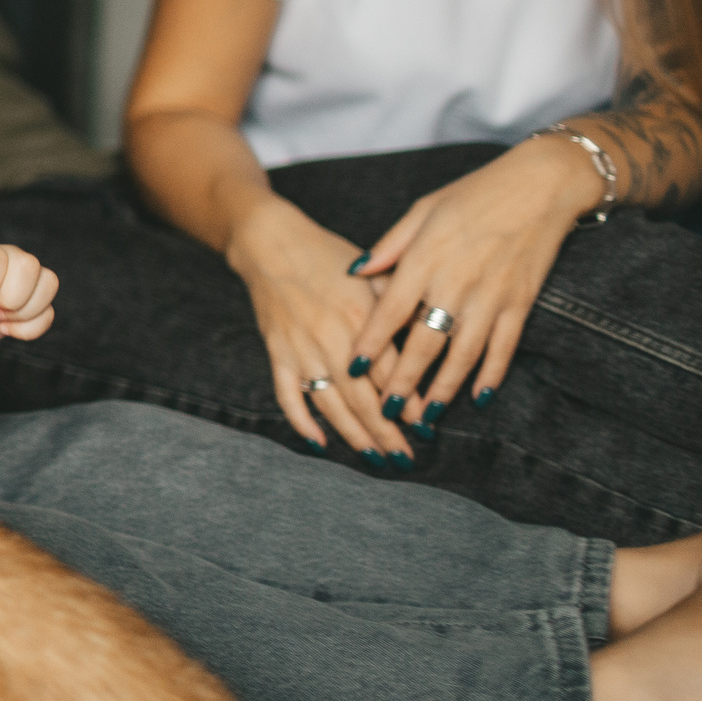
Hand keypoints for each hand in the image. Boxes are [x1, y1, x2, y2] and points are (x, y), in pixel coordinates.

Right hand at [225, 197, 409, 458]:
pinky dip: (301, 422)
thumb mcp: (370, 274)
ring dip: (353, 435)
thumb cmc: (327, 256)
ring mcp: (300, 348)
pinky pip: (288, 395)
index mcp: (360, 315)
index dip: (409, 401)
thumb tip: (432, 337)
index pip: (391, 371)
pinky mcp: (277, 352)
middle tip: (405, 457)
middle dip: (386, 432)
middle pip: (363, 397)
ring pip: (330, 404)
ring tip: (375, 458)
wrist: (270, 243)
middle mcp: (330, 337)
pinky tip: (319, 442)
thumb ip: (398, 306)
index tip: (427, 425)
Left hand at [346, 139, 598, 433]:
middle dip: (403, 381)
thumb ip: (389, 246)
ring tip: (425, 416)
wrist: (540, 185)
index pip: (390, 311)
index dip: (370, 343)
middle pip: (424, 343)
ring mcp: (491, 296)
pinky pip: (504, 347)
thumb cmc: (472, 194)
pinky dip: (491, 374)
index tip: (351, 369)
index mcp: (425, 260)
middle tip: (386, 413)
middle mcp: (456, 284)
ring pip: (463, 354)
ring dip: (443, 388)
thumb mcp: (422, 211)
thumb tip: (354, 270)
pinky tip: (477, 397)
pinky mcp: (521, 302)